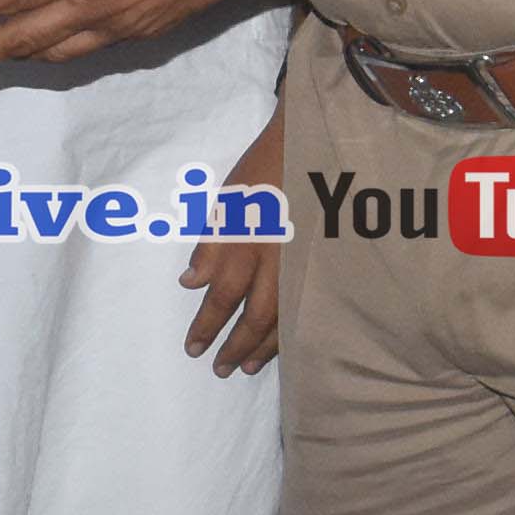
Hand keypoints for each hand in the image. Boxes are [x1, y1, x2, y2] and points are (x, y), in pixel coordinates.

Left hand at [179, 118, 288, 373]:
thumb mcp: (226, 200)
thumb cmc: (262, 170)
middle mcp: (276, 258)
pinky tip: (282, 342)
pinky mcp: (324, 263)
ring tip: (247, 367)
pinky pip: (307, 305)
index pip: (222, 295)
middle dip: (236, 345)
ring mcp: (304, 263)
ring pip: (285, 316)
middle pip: (255, 315)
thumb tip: (191, 283)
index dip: (206, 325)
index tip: (193, 348)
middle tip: (219, 369)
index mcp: (247, 240)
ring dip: (264, 346)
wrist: (312, 146)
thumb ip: (210, 244)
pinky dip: (291, 328)